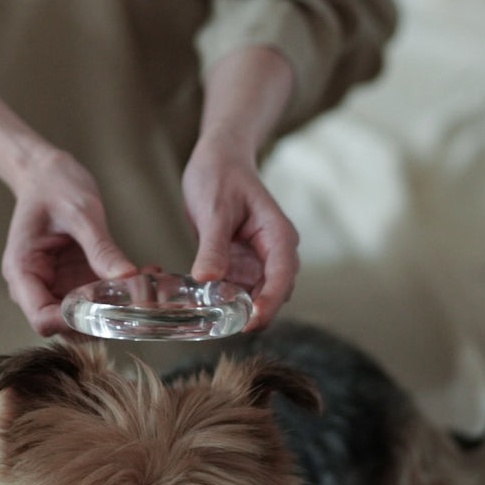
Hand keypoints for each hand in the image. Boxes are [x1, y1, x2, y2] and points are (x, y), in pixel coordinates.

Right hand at [3, 145, 135, 335]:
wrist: (47, 171)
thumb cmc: (54, 186)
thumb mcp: (81, 212)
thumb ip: (101, 248)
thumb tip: (128, 279)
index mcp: (23, 271)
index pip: (42, 318)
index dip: (74, 322)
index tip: (110, 310)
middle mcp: (37, 285)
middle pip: (66, 324)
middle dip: (104, 317)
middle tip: (142, 299)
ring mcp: (56, 284)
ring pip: (87, 316)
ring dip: (118, 307)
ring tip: (151, 284)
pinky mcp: (74, 279)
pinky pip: (98, 297)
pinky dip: (121, 292)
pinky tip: (147, 273)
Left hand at [181, 134, 298, 331]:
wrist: (218, 158)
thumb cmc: (220, 175)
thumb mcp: (214, 210)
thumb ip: (213, 246)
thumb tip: (208, 281)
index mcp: (278, 235)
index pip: (282, 277)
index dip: (269, 303)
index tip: (250, 323)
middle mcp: (274, 252)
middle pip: (273, 293)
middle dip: (253, 313)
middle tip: (221, 326)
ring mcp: (259, 260)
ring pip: (255, 296)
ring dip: (237, 309)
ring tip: (208, 318)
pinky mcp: (242, 264)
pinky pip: (237, 290)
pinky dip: (224, 299)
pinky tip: (202, 304)